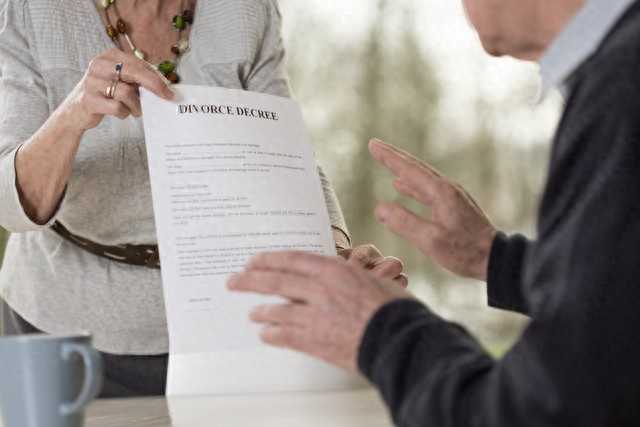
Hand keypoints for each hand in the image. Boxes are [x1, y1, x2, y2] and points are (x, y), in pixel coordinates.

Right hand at [60, 48, 174, 131]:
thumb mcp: (121, 82)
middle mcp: (99, 65)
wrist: (76, 111)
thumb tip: (165, 86)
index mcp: (109, 57)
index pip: (138, 63)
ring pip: (126, 92)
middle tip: (167, 97)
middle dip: (154, 85)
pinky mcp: (89, 100)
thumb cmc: (106, 95)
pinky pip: (117, 107)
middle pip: (134, 72)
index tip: (169, 89)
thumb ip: (138, 80)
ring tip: (135, 110)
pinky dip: (124, 113)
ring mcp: (92, 82)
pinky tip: (121, 113)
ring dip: (136, 105)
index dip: (156, 76)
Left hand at [227, 252, 412, 371]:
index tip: (254, 260)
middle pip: (276, 281)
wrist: (398, 339)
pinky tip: (266, 335)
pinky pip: (284, 335)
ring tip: (253, 313)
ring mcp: (314, 314)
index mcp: (334, 270)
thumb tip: (330, 279)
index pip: (292, 259)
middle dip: (250, 280)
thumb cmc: (392, 310)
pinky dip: (272, 334)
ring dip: (261, 311)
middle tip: (234, 281)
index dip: (269, 259)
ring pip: (277, 309)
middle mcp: (319, 288)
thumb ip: (345, 279)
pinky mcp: (314, 339)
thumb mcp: (370, 280)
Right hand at [369, 139, 496, 281]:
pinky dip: (412, 185)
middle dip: (394, 157)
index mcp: (440, 193)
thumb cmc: (465, 252)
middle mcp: (447, 189)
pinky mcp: (454, 206)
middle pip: (415, 167)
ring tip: (388, 163)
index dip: (389, 157)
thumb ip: (404, 223)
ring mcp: (452, 196)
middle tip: (376, 146)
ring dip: (403, 169)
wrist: (495, 259)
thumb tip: (380, 208)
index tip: (373, 145)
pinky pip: (427, 189)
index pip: (408, 169)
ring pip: (422, 177)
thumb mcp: (430, 240)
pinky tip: (403, 186)